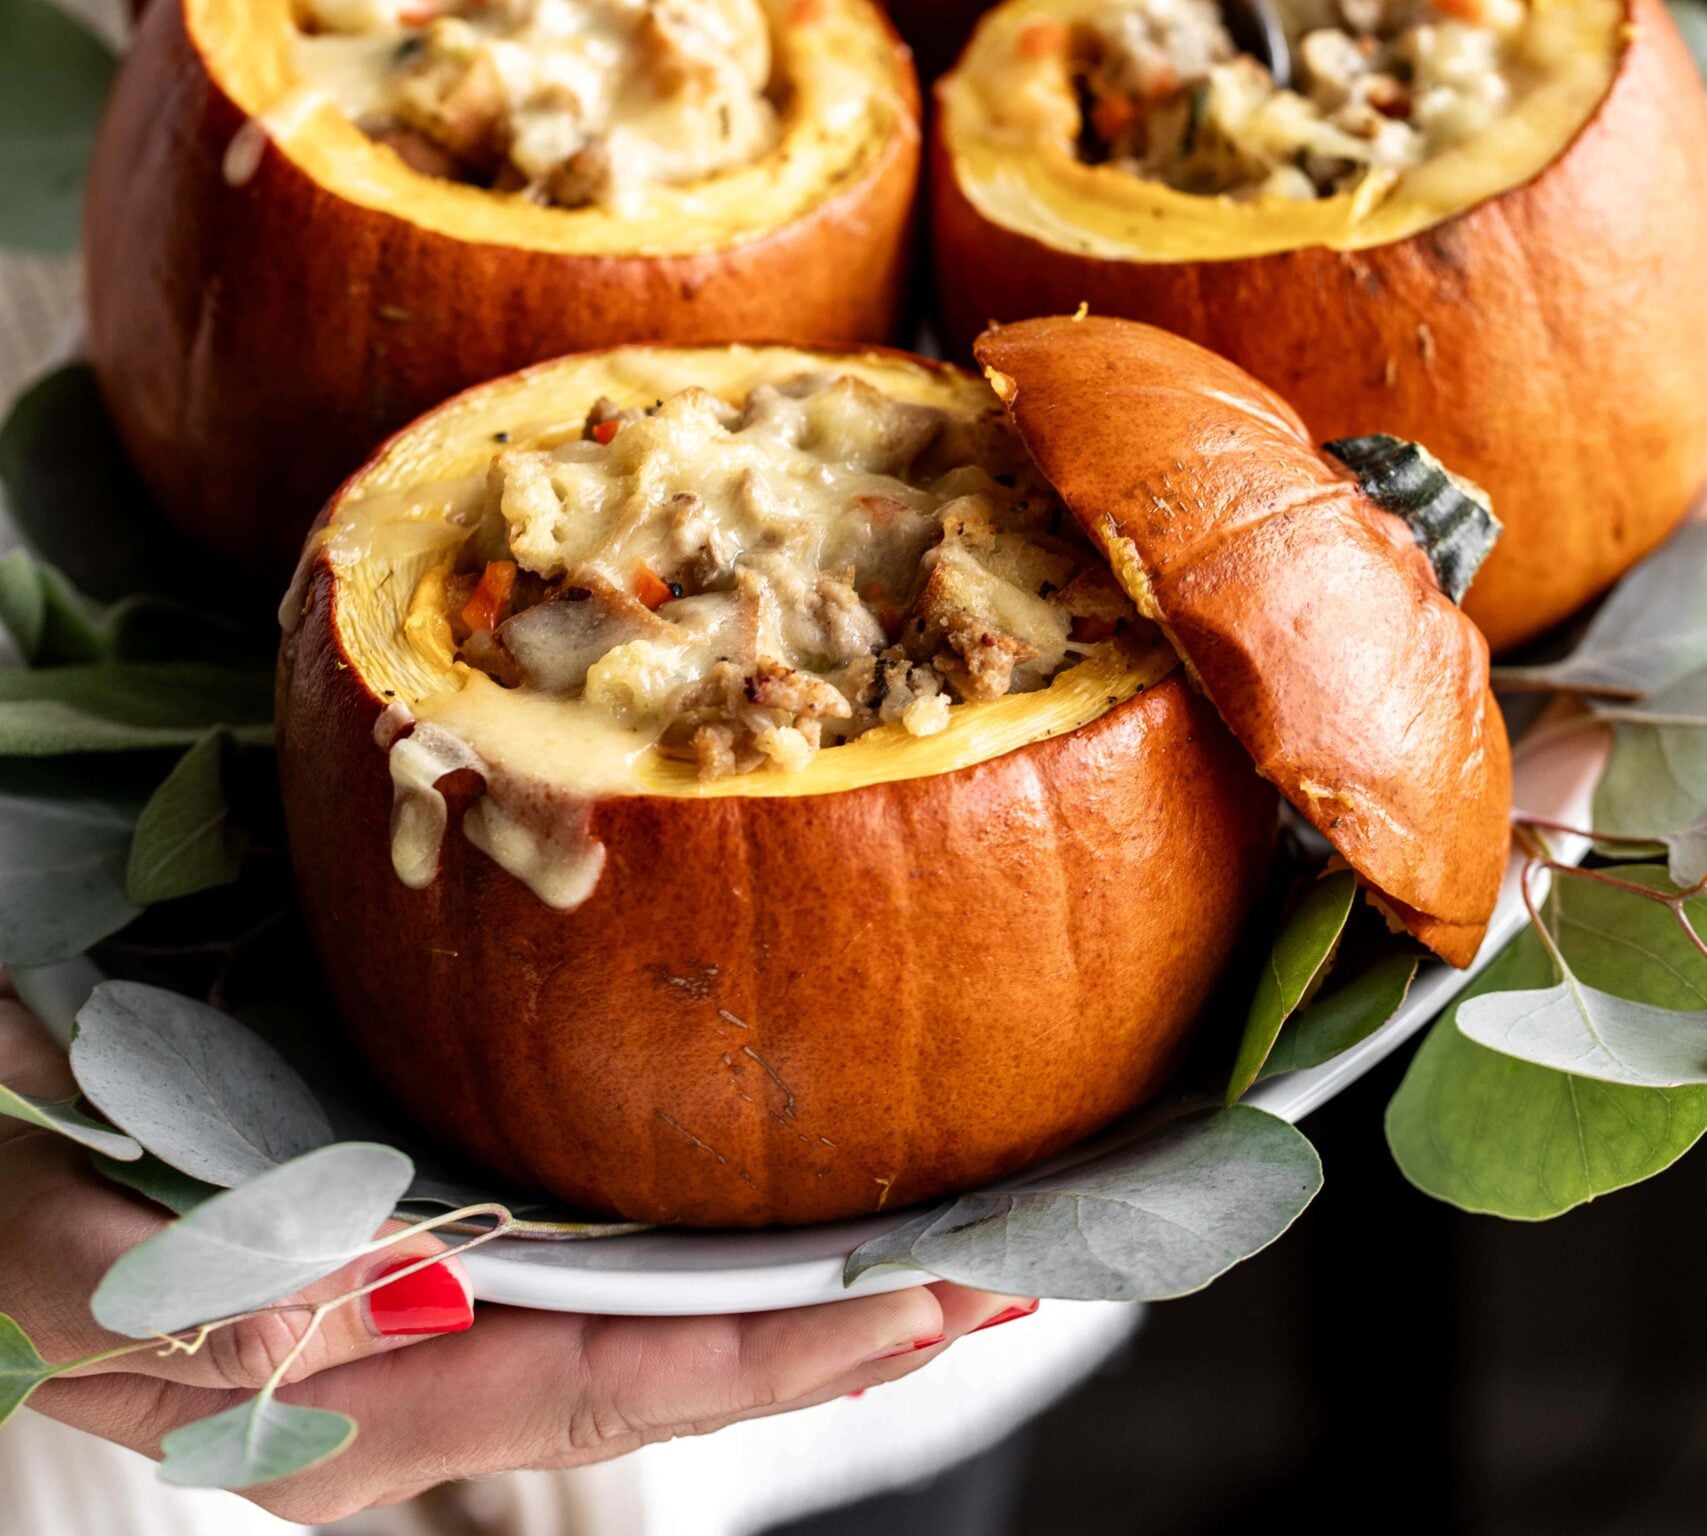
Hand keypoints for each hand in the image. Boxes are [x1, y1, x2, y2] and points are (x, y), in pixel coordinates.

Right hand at [0, 981, 1019, 1514]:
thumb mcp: (46, 1256)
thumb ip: (161, 1307)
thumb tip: (311, 1333)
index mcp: (351, 1410)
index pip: (609, 1386)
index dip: (777, 1358)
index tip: (935, 1309)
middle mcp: (413, 1363)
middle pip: (667, 1356)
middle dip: (844, 1327)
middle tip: (1015, 1265)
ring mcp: (417, 1294)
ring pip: (640, 1291)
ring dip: (796, 1264)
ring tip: (950, 1218)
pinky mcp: (404, 1215)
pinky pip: (579, 1222)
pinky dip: (695, 1199)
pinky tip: (768, 1147)